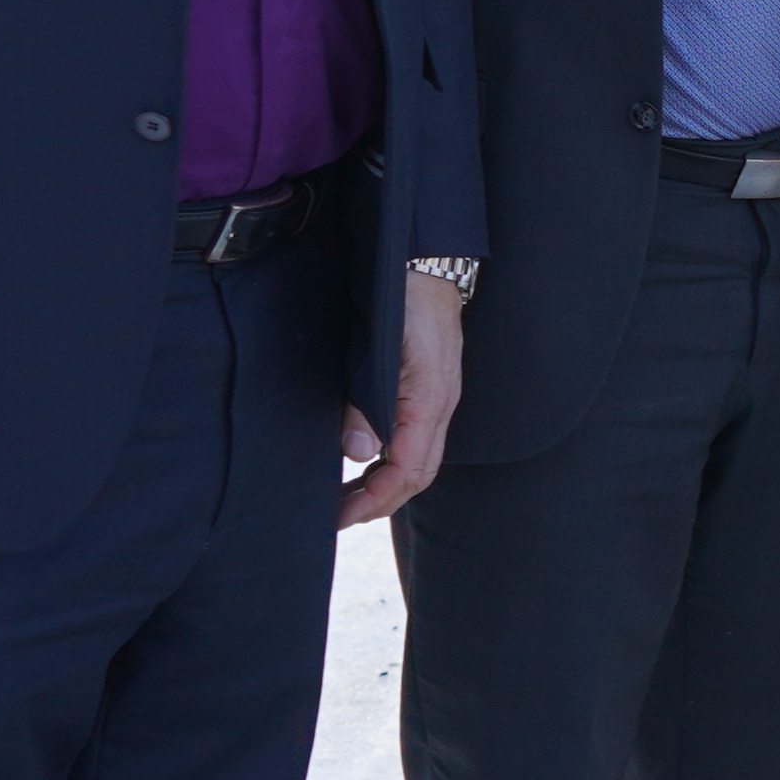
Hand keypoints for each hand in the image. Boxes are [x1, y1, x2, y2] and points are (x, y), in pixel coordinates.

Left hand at [341, 267, 468, 525]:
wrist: (425, 263)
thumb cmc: (402, 299)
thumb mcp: (377, 348)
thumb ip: (367, 401)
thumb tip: (357, 453)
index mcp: (429, 401)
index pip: (408, 472)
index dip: (374, 500)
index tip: (340, 515)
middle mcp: (440, 406)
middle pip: (418, 476)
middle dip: (380, 503)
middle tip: (338, 516)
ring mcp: (439, 399)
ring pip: (420, 461)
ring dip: (386, 486)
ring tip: (350, 497)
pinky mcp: (430, 390)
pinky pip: (418, 441)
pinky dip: (393, 463)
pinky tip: (369, 461)